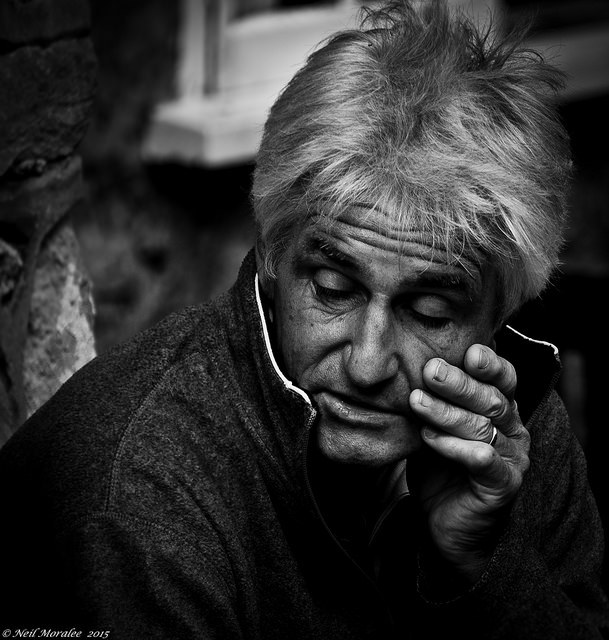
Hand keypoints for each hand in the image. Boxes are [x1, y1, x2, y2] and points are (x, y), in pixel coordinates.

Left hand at [408, 343, 530, 582]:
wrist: (446, 525)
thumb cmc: (440, 468)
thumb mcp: (432, 427)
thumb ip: (429, 400)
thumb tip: (402, 365)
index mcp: (501, 410)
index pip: (503, 379)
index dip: (489, 364)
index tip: (468, 350)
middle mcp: (513, 430)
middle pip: (492, 399)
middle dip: (459, 383)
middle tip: (430, 370)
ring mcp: (512, 459)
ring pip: (484, 427)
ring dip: (447, 413)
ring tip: (417, 401)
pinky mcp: (503, 486)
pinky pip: (483, 462)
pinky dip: (455, 448)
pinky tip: (430, 438)